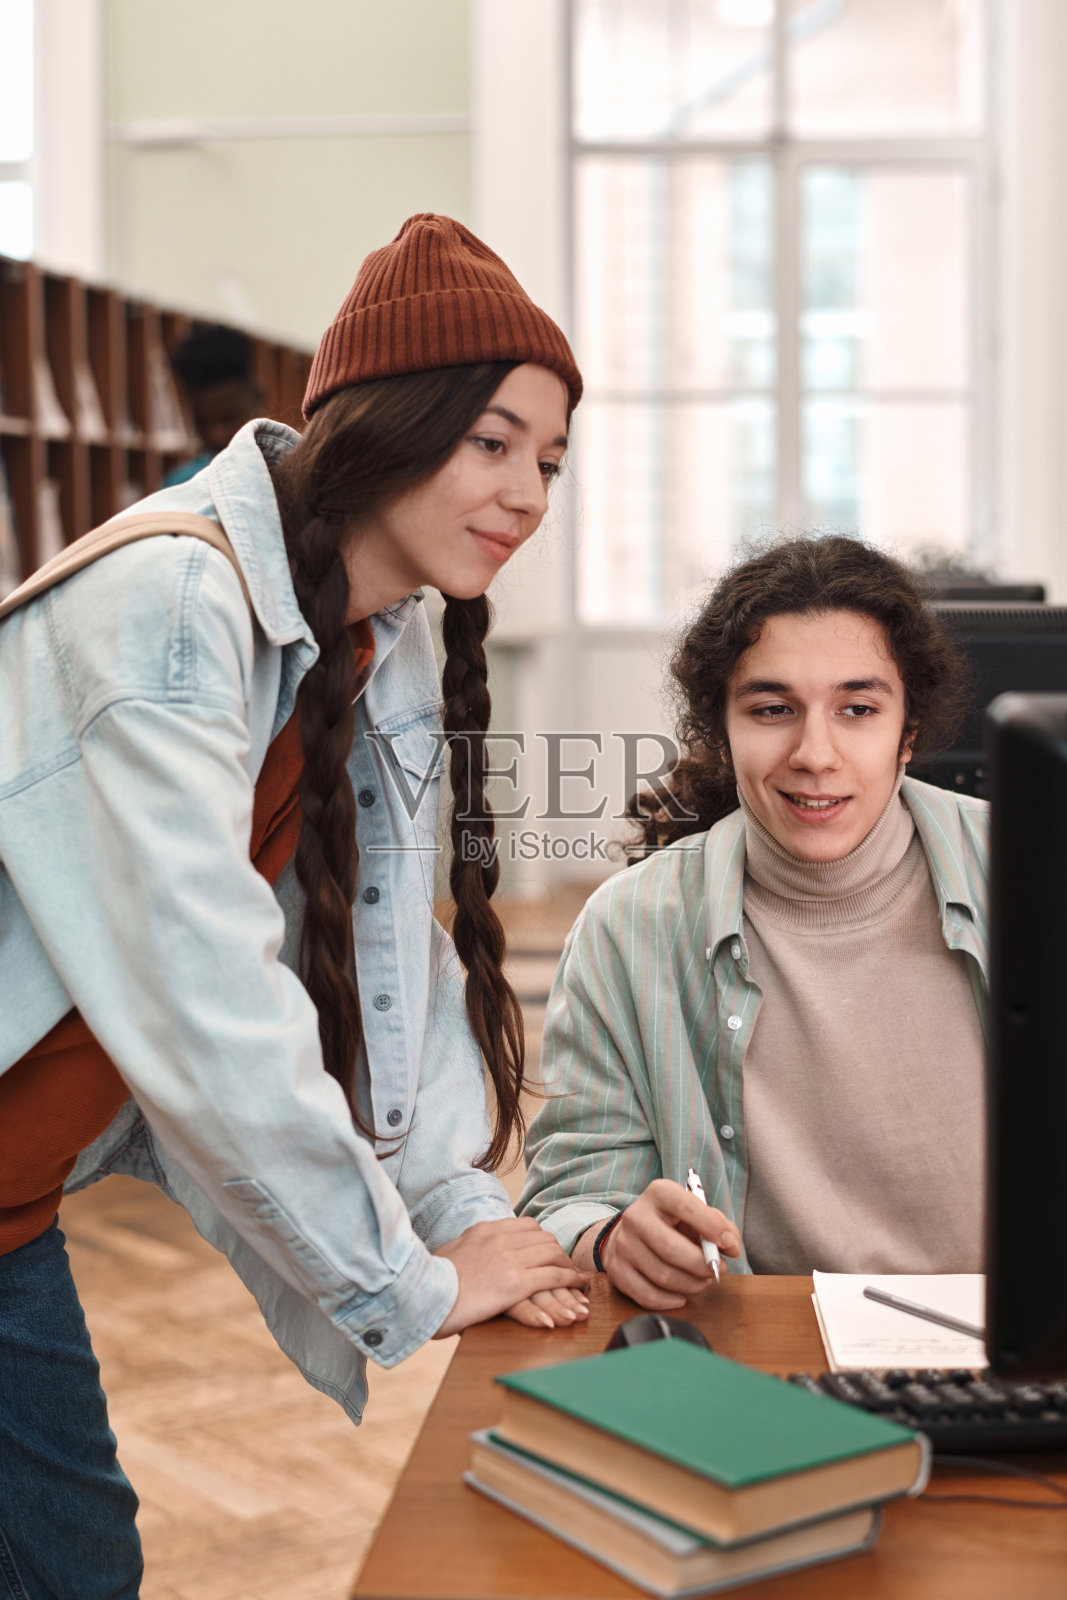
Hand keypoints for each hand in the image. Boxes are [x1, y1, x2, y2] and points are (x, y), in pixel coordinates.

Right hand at [432, 1217, 590, 1337]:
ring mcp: (509, 1259)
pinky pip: (552, 1276)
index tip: (549, 1252)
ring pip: (552, 1255)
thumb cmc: (430, 1280)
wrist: (422, 1295)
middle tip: (568, 1267)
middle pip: (544, 1238)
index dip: (543, 1240)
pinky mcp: (515, 1283)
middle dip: (560, 1253)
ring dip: (569, 1268)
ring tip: (579, 1279)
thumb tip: (469, 1250)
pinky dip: (570, 1280)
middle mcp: (500, 1238)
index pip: (527, 1226)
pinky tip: (579, 1286)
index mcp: (485, 1229)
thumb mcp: (451, 1252)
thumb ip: (468, 1247)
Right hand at [586, 1179, 740, 1310]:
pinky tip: (681, 1294)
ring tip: (702, 1281)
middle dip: (702, 1265)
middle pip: (671, 1249)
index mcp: (659, 1193)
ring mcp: (623, 1245)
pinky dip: (671, 1300)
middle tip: (717, 1270)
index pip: (686, 1207)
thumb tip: (731, 1247)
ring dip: (691, 1285)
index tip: (730, 1245)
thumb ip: (719, 1225)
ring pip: (663, 1276)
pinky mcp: (617, 1271)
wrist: (631, 1232)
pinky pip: (648, 1295)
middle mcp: (636, 1216)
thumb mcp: (695, 1213)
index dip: (712, 1227)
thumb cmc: (672, 1223)